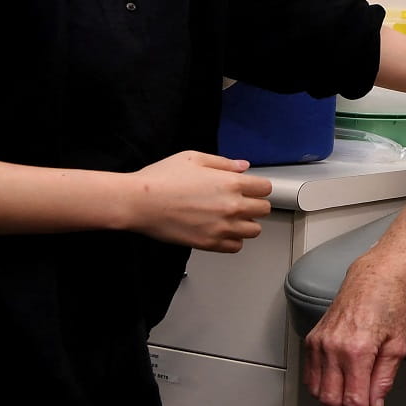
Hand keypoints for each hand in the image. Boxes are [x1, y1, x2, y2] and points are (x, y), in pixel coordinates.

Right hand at [126, 151, 272, 251]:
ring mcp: (222, 227)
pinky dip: (233, 240)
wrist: (140, 202)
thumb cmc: (162, 178)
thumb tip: (243, 167)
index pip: (265, 188)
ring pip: (254, 231)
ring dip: (246, 223)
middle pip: (264, 210)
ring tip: (231, 217)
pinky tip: (221, 230)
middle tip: (240, 202)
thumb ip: (223, 163)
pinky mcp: (210, 243)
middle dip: (255, 204)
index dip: (258, 187)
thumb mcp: (193, 158)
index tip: (251, 188)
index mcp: (231, 183)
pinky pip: (236, 246)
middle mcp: (232, 206)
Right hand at [303, 262, 405, 405]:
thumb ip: (384, 379)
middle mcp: (334, 347)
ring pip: (317, 389)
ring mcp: (320, 343)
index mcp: (358, 350)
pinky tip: (331, 394)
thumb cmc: (388, 305)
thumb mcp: (398, 345)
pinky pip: (311, 374)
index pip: (353, 399)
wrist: (372, 278)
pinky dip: (319, 389)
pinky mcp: (312, 339)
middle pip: (331, 399)